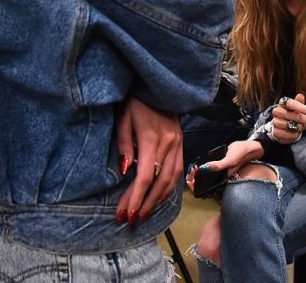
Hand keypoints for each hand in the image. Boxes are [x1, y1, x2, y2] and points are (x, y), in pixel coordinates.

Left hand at [115, 98, 181, 225]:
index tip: (125, 214)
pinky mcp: (181, 142)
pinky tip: (159, 196)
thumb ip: (124, 145)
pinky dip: (169, 186)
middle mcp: (169, 143)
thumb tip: (125, 171)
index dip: (135, 198)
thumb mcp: (124, 118)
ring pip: (171, 178)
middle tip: (131, 220)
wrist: (159, 85)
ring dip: (157, 199)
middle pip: (158, 182)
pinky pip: (178, 169)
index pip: (145, 176)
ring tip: (144, 213)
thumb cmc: (136, 101)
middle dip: (144, 204)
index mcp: (152, 138)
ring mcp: (178, 142)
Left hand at [185, 139, 263, 192]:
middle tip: (192, 170)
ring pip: (202, 180)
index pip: (204, 191)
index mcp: (221, 183)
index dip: (195, 185)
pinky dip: (200, 170)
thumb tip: (203, 168)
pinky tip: (197, 164)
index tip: (193, 174)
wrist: (248, 147)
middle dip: (192, 180)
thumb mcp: (230, 160)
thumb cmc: (241, 154)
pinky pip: (206, 172)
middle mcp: (218, 180)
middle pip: (201, 187)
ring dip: (195, 175)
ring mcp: (217, 174)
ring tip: (193, 167)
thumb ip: (218, 165)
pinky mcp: (217, 167)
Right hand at [270, 92, 305, 143]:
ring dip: (299, 128)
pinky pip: (287, 134)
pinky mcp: (275, 132)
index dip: (302, 108)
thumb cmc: (292, 116)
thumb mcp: (297, 109)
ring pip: (289, 125)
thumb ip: (299, 103)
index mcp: (283, 103)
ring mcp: (275, 122)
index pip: (291, 103)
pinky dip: (294, 135)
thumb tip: (301, 95)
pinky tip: (296, 133)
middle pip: (293, 115)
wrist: (283, 128)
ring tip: (302, 127)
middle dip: (305, 119)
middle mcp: (277, 111)